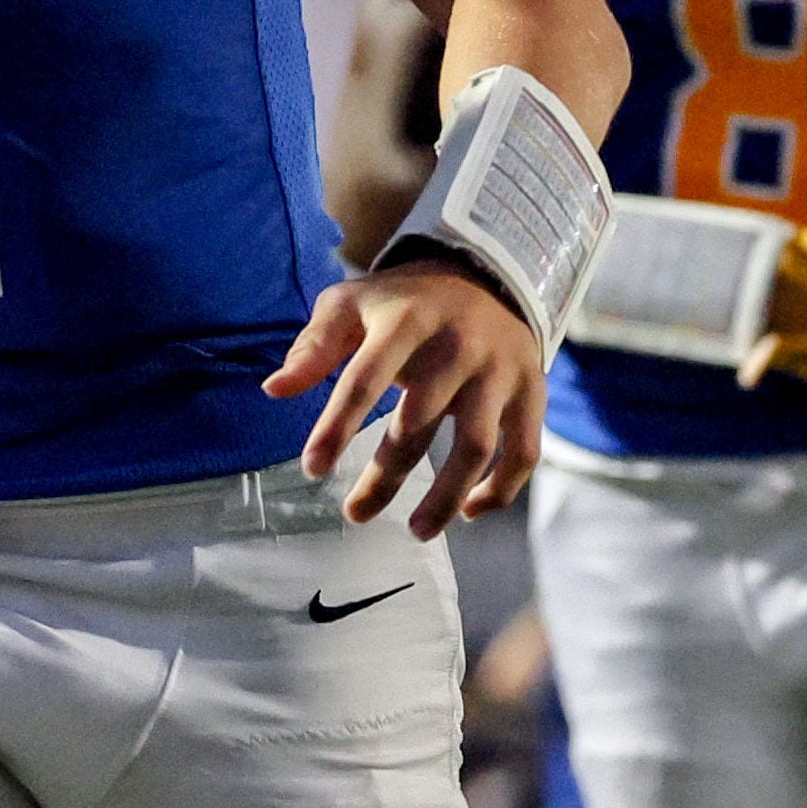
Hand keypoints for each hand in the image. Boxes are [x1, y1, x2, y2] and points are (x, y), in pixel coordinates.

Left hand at [266, 258, 547, 537]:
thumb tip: (274, 390)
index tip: (312, 469)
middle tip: (354, 514)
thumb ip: (313, 347)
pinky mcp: (531, 391)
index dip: (337, 427)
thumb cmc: (402, 303)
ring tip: (415, 530)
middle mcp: (457, 345)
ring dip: (445, 496)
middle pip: (418, 423)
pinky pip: (523, 451)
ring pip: (476, 446)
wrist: (486, 276)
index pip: (365, 379)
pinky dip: (501, 489)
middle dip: (384, 477)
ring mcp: (500, 370)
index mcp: (405, 320)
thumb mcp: (350, 305)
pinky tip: (468, 512)